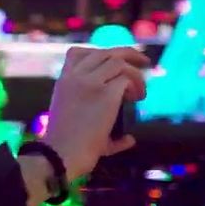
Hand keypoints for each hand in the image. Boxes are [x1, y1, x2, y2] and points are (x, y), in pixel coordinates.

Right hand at [43, 46, 149, 180]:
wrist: (60, 155)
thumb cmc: (65, 147)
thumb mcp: (77, 126)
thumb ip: (99, 123)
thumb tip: (129, 139)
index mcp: (63, 82)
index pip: (77, 52)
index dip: (99, 53)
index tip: (114, 64)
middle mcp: (75, 77)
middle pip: (105, 51)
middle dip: (128, 53)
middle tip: (144, 61)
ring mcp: (91, 83)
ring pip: (119, 62)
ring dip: (135, 73)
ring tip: (140, 91)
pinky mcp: (106, 94)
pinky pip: (127, 79)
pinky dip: (137, 86)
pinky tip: (137, 99)